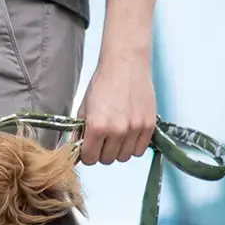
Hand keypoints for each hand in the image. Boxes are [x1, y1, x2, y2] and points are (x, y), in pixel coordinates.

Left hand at [77, 50, 155, 165]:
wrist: (126, 64)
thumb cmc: (103, 82)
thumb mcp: (84, 107)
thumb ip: (80, 132)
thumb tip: (76, 152)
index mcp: (97, 126)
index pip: (90, 159)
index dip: (87, 154)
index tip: (89, 148)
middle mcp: (117, 131)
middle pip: (107, 160)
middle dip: (102, 152)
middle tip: (103, 139)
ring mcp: (135, 129)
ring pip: (124, 157)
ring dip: (118, 150)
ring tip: (117, 135)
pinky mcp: (148, 126)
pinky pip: (139, 150)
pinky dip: (133, 146)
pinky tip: (128, 134)